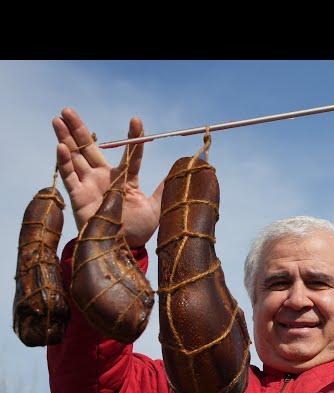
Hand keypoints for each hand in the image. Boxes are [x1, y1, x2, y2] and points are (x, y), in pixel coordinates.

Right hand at [52, 108, 163, 246]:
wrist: (124, 250)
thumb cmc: (139, 230)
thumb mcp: (157, 208)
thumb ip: (165, 189)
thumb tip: (183, 172)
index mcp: (126, 178)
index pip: (129, 153)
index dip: (133, 137)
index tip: (137, 120)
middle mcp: (105, 178)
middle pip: (90, 148)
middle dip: (79, 128)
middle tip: (68, 109)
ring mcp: (90, 186)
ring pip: (76, 157)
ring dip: (66, 138)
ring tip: (58, 118)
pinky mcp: (79, 197)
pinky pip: (69, 177)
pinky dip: (64, 161)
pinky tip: (61, 146)